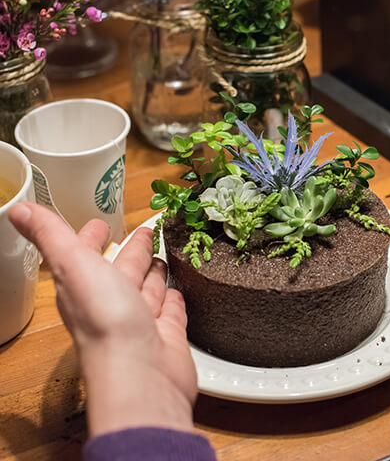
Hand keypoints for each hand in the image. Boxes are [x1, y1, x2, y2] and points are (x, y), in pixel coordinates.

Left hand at [9, 202, 196, 436]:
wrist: (142, 374)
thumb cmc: (106, 320)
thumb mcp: (73, 265)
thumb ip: (50, 235)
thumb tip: (18, 209)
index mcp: (84, 287)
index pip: (86, 256)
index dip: (91, 238)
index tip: (101, 224)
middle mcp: (110, 304)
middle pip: (122, 270)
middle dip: (131, 251)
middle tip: (147, 232)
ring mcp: (140, 321)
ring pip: (147, 289)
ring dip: (153, 272)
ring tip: (163, 256)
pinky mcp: (166, 335)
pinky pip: (170, 311)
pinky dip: (172, 298)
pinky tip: (177, 290)